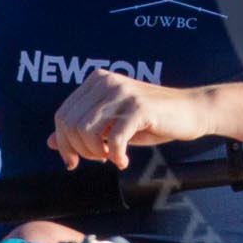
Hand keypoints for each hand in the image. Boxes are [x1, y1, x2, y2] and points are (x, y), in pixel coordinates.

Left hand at [48, 72, 213, 169]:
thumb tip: (50, 142)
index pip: (62, 115)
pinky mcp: (139, 108)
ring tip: (111, 157)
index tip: (74, 161)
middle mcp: (107, 82)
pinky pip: (113, 138)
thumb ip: (83, 129)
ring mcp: (123, 93)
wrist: (192, 111)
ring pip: (87, 131)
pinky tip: (123, 160)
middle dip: (79, 150)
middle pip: (71, 124)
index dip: (63, 143)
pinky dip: (115, 155)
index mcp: (98, 81)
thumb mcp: (112, 123)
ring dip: (95, 153)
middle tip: (99, 159)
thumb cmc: (152, 119)